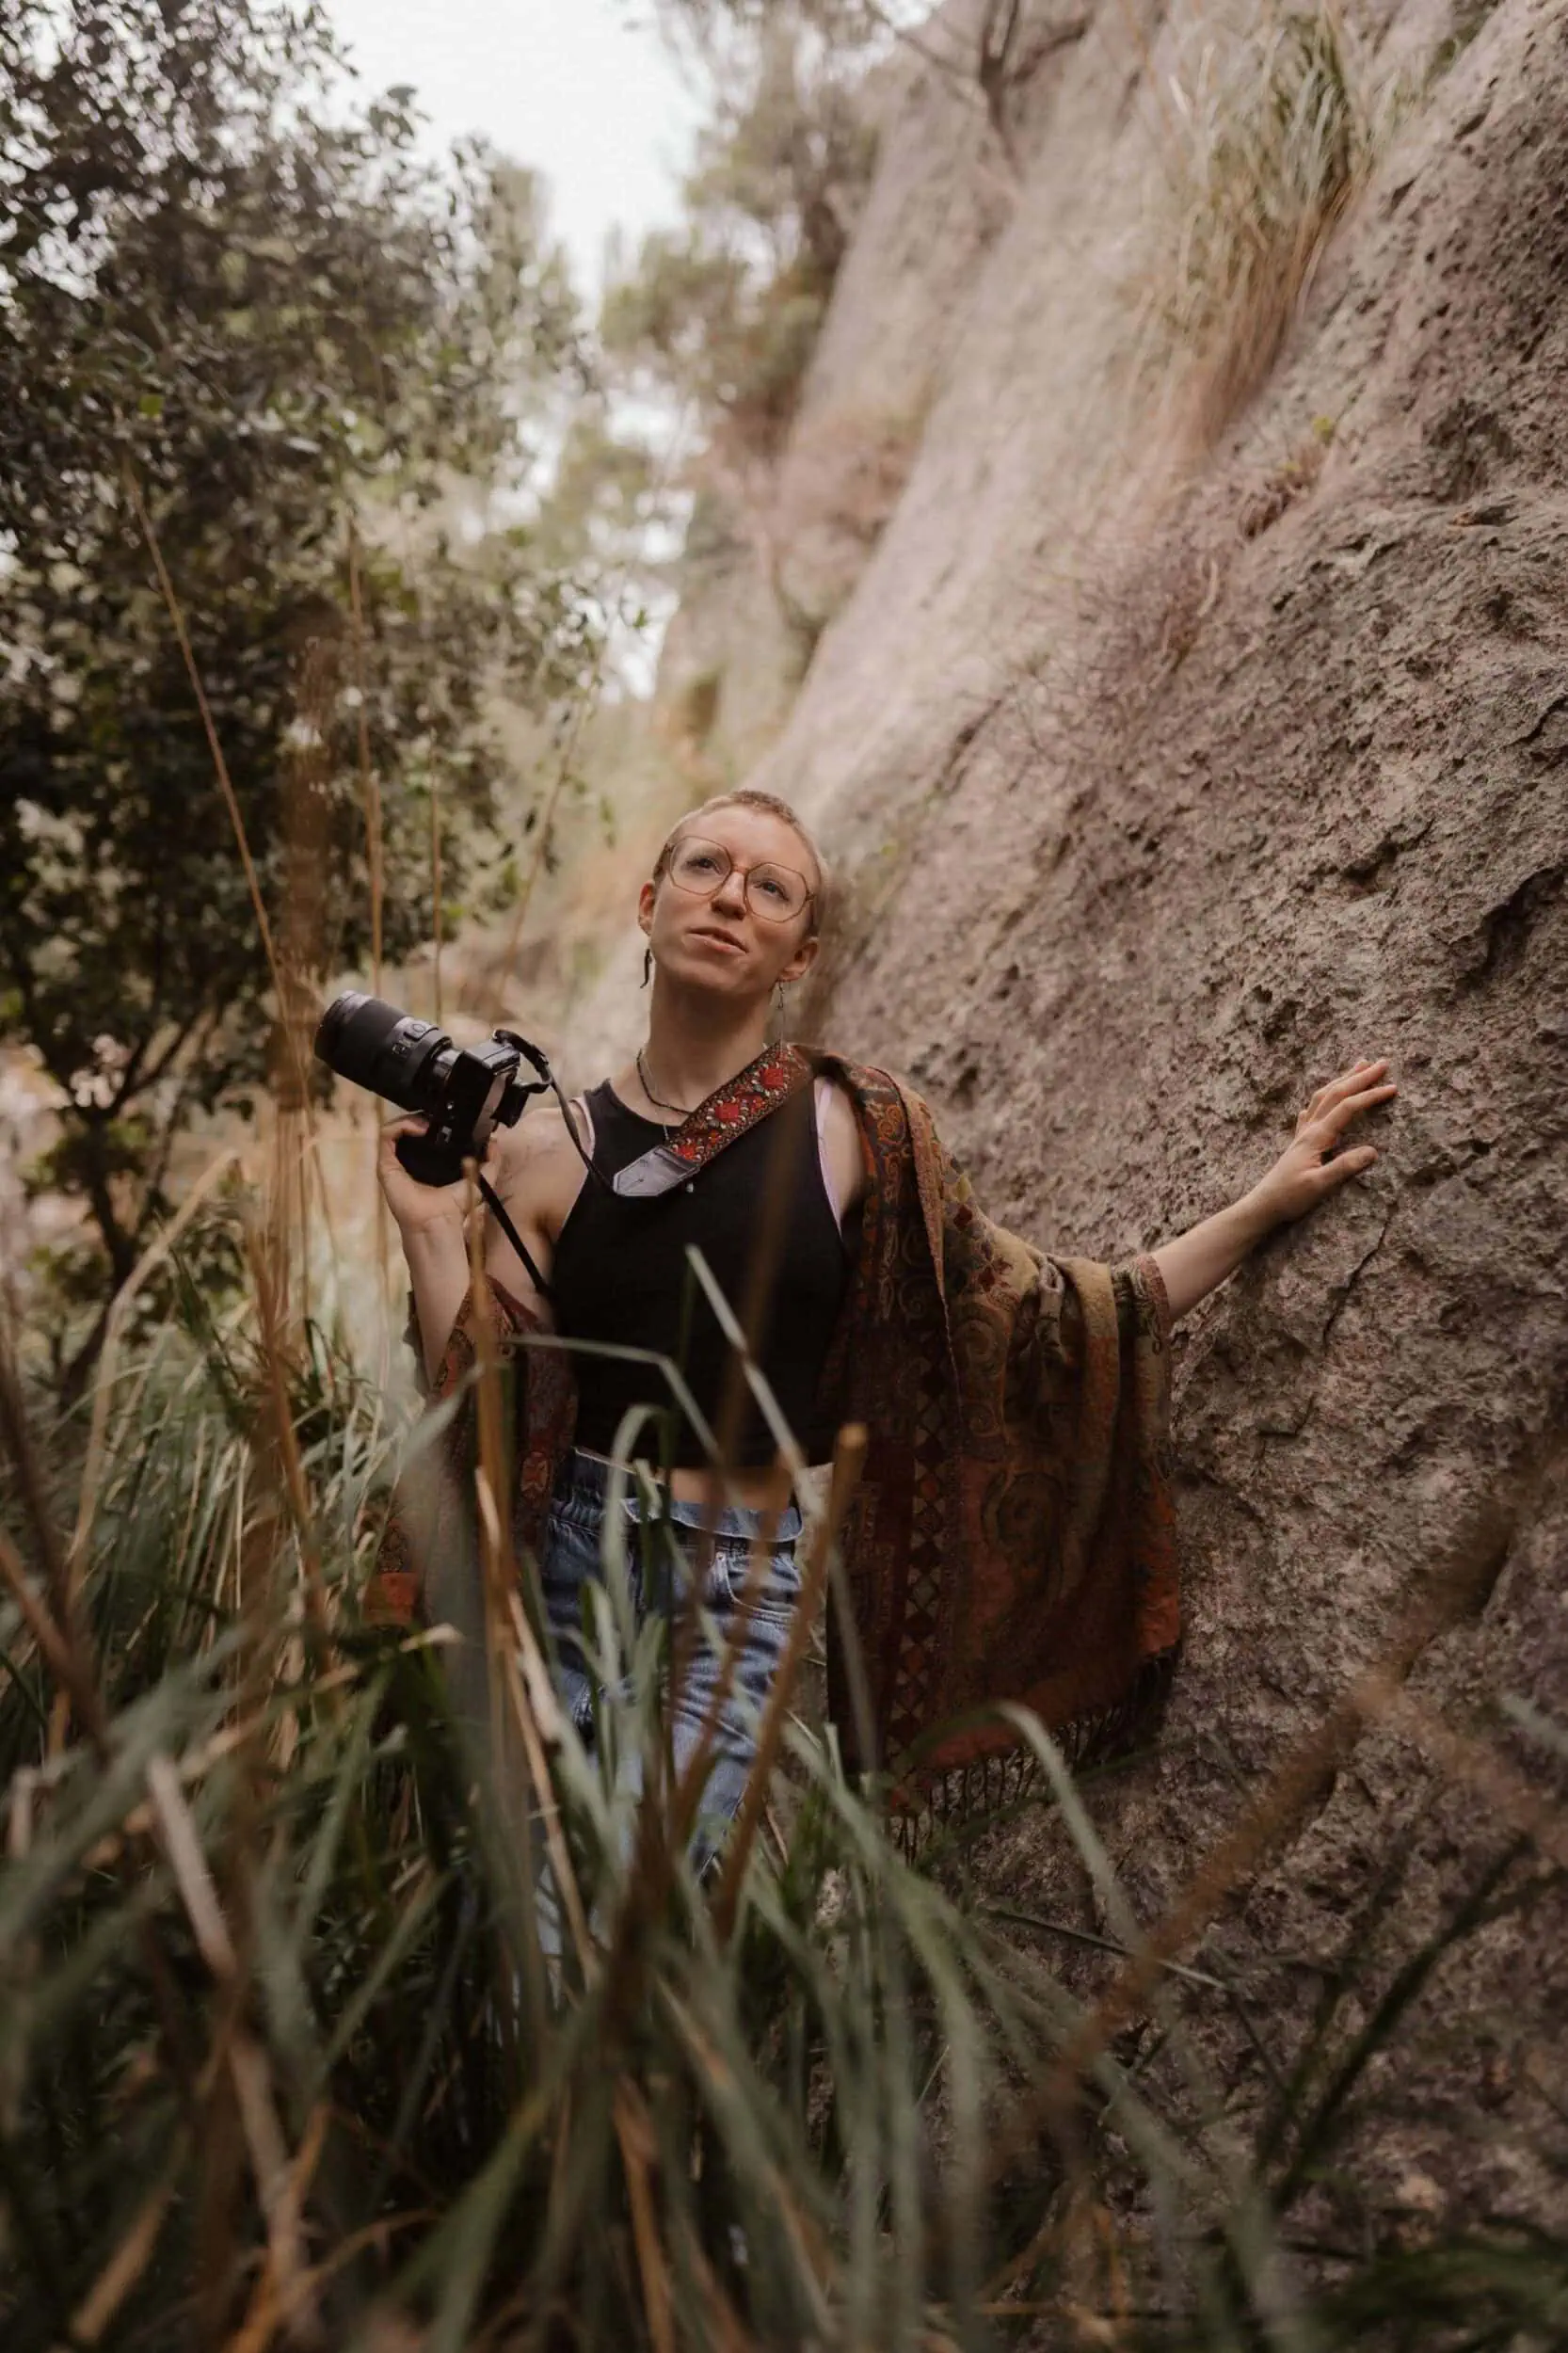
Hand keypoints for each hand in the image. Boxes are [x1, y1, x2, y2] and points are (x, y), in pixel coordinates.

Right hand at [376, 1116, 493, 1235]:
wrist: (439, 1221)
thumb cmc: (456, 1206)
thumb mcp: (481, 1180)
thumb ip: (491, 1162)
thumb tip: (494, 1142)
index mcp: (426, 1162)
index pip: (422, 1133)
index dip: (432, 1121)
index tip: (445, 1116)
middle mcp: (408, 1160)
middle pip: (407, 1127)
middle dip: (421, 1116)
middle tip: (436, 1116)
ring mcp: (395, 1162)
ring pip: (394, 1128)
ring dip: (410, 1119)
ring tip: (427, 1123)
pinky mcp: (386, 1164)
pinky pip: (386, 1135)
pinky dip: (401, 1125)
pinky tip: (419, 1128)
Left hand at [1246, 1058, 1397, 1231]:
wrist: (1264, 1205)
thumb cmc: (1290, 1197)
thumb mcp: (1319, 1186)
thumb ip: (1344, 1167)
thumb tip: (1373, 1150)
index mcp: (1316, 1136)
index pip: (1347, 1108)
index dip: (1370, 1096)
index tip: (1392, 1087)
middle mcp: (1309, 1129)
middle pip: (1336, 1094)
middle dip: (1360, 1077)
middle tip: (1381, 1063)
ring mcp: (1303, 1133)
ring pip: (1323, 1097)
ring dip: (1342, 1080)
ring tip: (1358, 1066)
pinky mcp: (1299, 1142)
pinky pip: (1312, 1111)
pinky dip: (1323, 1098)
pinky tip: (1322, 1099)